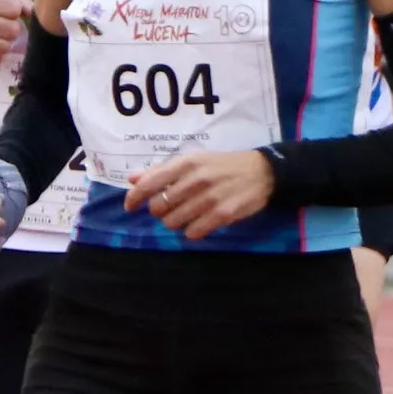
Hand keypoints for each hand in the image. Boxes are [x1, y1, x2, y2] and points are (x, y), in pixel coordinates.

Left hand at [127, 148, 279, 238]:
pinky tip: (199, 223)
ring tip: (186, 215)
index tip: (130, 207)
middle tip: (171, 208)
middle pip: (159, 207)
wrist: (262, 172)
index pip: (150, 183)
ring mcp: (210, 198)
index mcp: (186, 163)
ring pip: (173, 222)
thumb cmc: (222, 166)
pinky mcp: (223, 214)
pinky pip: (194, 232)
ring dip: (175, 222)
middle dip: (160, 211)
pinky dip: (192, 231)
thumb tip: (132, 180)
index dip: (135, 197)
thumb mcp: (193, 161)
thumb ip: (162, 171)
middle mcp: (196, 179)